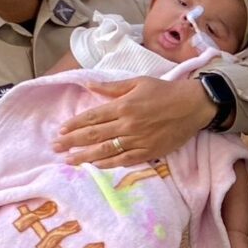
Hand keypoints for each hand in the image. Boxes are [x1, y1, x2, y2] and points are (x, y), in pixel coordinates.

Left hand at [55, 77, 213, 167]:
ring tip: (69, 160)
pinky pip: (125, 160)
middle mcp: (127, 124)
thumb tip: (88, 85)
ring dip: (85, 156)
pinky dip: (109, 163)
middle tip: (56, 147)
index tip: (61, 130)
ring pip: (106, 150)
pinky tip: (96, 166)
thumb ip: (112, 87)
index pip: (92, 117)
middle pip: (94, 135)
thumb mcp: (138, 82)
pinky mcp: (149, 151)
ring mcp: (138, 140)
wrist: (192, 106)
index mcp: (123, 105)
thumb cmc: (165, 91)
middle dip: (72, 141)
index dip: (75, 124)